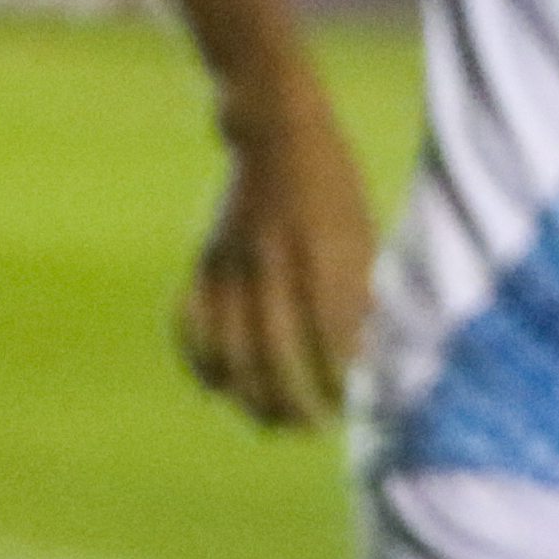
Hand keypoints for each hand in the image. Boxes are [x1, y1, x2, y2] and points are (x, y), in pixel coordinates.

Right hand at [177, 96, 377, 429]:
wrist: (277, 129)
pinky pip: (191, 323)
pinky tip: (218, 390)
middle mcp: (274, 258)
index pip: (329, 333)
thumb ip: (360, 291)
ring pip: (232, 347)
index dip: (337, 377)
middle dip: (293, 400)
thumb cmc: (336, 187)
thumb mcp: (362, 231)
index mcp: (325, 249)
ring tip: (269, 422)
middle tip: (310, 428)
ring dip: (249, 395)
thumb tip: (367, 359)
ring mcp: (232, 259)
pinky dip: (201, 361)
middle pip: (276, 351)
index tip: (350, 404)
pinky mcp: (205, 259)